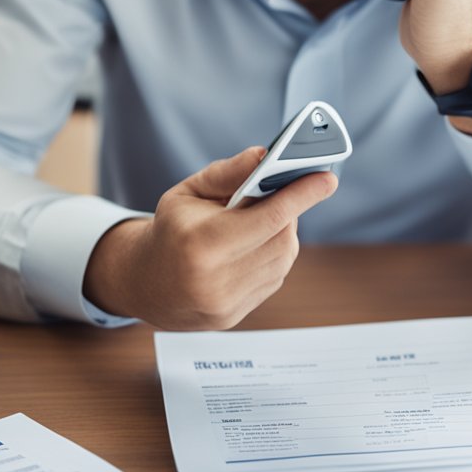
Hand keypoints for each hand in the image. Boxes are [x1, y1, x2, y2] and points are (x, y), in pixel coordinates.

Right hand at [82, 146, 336, 329]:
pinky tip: (255, 245)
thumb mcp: (188, 192)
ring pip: (282, 258)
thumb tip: (264, 155)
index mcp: (202, 243)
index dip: (302, 196)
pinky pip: (274, 277)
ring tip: (264, 219)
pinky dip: (273, 256)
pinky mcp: (235, 316)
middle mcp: (216, 278)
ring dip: (282, 234)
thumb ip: (228, 172)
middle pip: (281, 237)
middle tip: (286, 192)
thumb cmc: (170, 231)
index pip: (268, 217)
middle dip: (289, 211)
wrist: (145, 285)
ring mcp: (227, 302)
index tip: (326, 179)